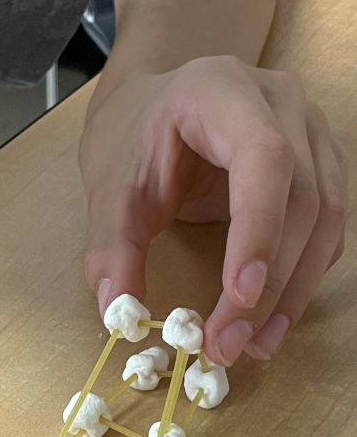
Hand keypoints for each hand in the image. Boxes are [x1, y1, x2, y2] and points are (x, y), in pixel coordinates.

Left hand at [80, 55, 348, 365]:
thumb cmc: (131, 134)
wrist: (153, 104)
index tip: (240, 297)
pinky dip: (301, 274)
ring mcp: (309, 132)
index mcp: (222, 92)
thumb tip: (119, 313)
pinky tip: (271, 315)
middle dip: (271, 281)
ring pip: (327, 217)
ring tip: (255, 344)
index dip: (259, 230)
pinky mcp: (317, 165)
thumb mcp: (109, 186)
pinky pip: (325, 224)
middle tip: (230, 343)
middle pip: (304, 197)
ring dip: (294, 289)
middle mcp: (281, 104)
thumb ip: (112, 246)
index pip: (264, 159)